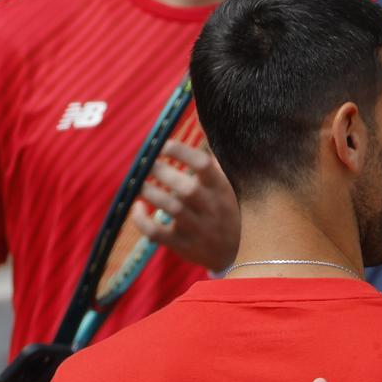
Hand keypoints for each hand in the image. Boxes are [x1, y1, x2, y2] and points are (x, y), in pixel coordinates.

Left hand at [134, 140, 239, 271]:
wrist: (245, 254)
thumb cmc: (232, 211)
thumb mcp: (231, 187)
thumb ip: (215, 162)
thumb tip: (202, 127)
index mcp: (223, 189)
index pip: (203, 165)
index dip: (181, 152)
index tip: (164, 146)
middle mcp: (213, 209)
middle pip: (184, 187)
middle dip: (160, 171)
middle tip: (147, 164)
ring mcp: (199, 229)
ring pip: (170, 208)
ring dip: (149, 192)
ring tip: (139, 183)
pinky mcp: (184, 246)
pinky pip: (157, 233)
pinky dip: (141, 221)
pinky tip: (136, 208)